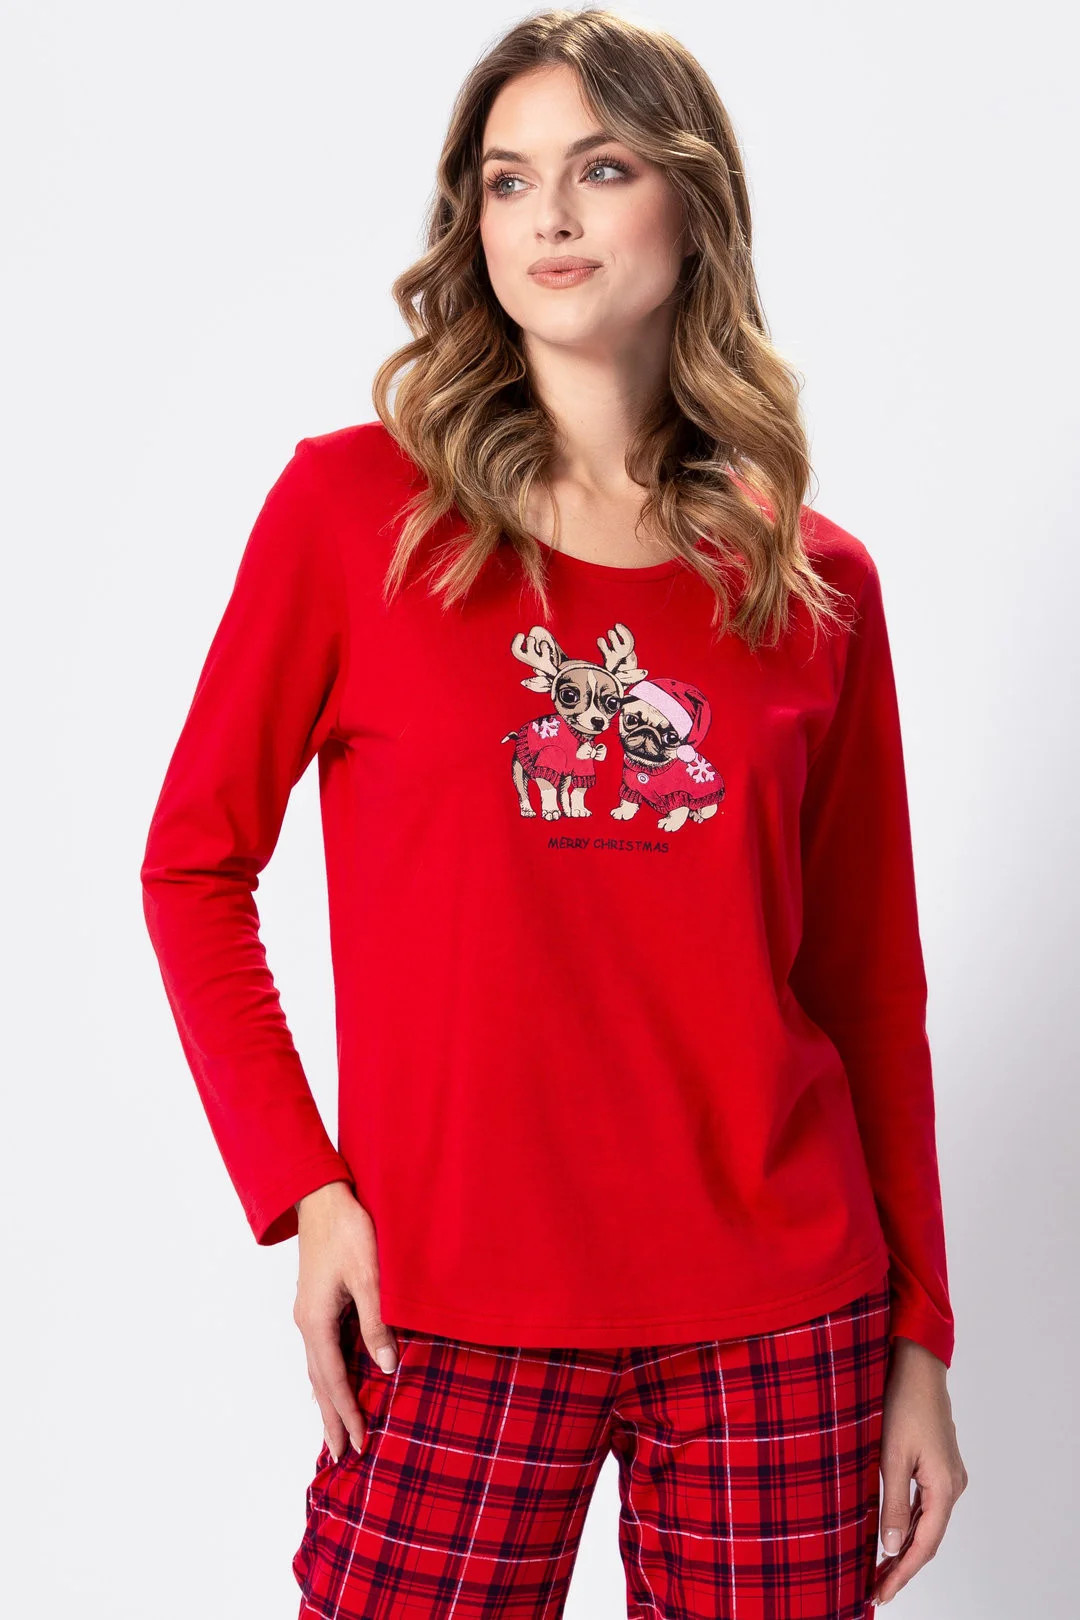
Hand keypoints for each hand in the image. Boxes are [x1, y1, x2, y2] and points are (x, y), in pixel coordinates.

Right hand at [292, 1180, 399, 1459]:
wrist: (322, 1196)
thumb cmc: (349, 1230)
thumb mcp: (369, 1275)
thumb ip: (377, 1322)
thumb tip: (387, 1367)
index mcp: (317, 1321)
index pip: (334, 1380)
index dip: (348, 1414)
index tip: (360, 1445)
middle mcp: (307, 1323)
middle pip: (320, 1382)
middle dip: (332, 1419)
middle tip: (342, 1456)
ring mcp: (309, 1312)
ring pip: (319, 1368)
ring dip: (329, 1400)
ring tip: (336, 1429)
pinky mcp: (316, 1302)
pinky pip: (322, 1350)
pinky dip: (329, 1375)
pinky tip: (336, 1380)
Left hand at [871, 1336, 967, 1605]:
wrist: (918, 1364)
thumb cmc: (903, 1402)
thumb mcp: (891, 1455)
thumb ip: (893, 1503)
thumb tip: (892, 1546)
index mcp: (944, 1488)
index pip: (924, 1545)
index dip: (902, 1573)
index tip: (881, 1593)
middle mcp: (952, 1486)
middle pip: (928, 1539)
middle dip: (902, 1566)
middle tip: (876, 1588)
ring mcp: (948, 1475)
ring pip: (928, 1522)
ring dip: (906, 1546)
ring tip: (880, 1569)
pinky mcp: (940, 1464)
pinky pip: (926, 1504)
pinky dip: (910, 1523)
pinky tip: (893, 1533)